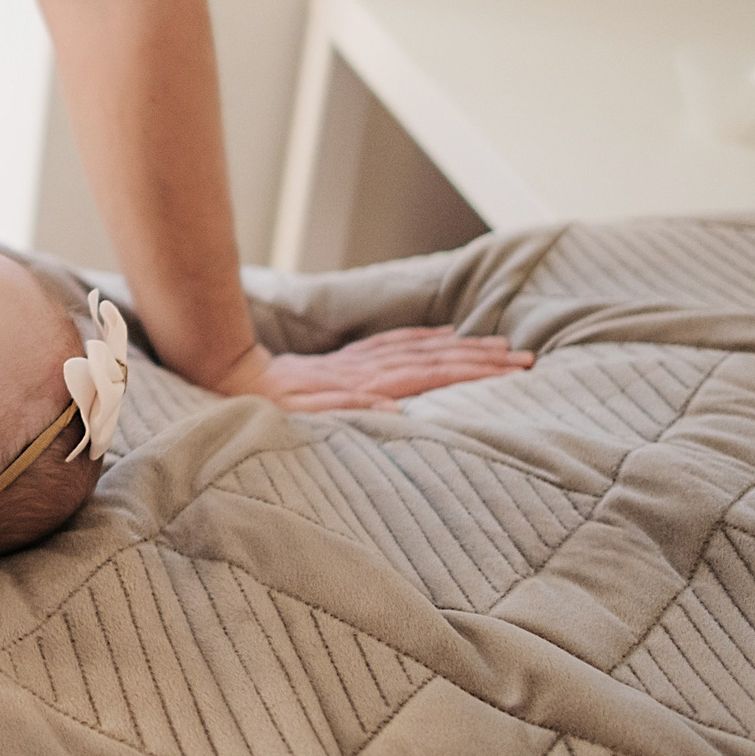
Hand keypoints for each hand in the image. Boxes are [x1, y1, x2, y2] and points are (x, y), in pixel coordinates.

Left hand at [215, 327, 533, 412]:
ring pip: (420, 349)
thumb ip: (348, 410)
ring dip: (461, 347)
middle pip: (434, 359)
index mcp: (364, 384)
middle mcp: (367, 370)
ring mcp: (358, 362)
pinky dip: (425, 340)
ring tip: (498, 345)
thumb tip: (396, 412)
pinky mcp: (346, 361)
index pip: (430, 375)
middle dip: (481, 358)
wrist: (231, 378)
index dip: (472, 371)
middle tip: (523, 357)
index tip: (511, 368)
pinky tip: (444, 339)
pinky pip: (395, 346)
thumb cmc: (267, 406)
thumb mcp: (303, 416)